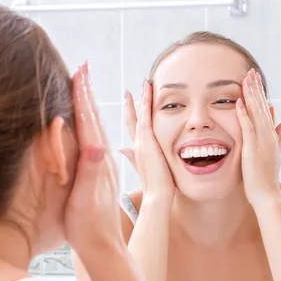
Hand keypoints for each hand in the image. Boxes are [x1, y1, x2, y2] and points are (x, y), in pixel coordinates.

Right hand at [64, 63, 123, 258]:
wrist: (102, 245)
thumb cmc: (88, 226)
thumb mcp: (86, 200)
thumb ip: (92, 173)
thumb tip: (97, 146)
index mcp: (98, 160)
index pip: (90, 121)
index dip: (83, 96)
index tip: (80, 72)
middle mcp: (102, 158)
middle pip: (95, 118)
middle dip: (87, 92)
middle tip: (83, 68)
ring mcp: (102, 164)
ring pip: (96, 127)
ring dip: (90, 104)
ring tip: (84, 86)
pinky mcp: (98, 171)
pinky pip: (94, 139)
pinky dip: (90, 124)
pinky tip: (87, 123)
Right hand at [119, 80, 174, 202]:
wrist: (157, 197)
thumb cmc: (156, 189)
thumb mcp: (145, 170)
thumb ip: (134, 159)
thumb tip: (123, 149)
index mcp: (138, 152)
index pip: (133, 130)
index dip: (130, 117)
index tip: (130, 104)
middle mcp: (136, 145)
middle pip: (131, 120)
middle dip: (130, 105)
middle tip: (128, 91)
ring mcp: (140, 142)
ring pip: (138, 115)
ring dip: (139, 98)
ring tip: (142, 84)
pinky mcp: (146, 140)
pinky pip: (145, 116)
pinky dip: (145, 101)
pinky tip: (147, 88)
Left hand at [236, 69, 280, 209]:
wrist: (267, 195)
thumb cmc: (267, 178)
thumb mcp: (275, 153)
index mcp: (271, 136)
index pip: (265, 110)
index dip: (260, 94)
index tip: (255, 80)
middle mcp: (268, 136)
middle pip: (261, 107)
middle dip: (255, 88)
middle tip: (250, 71)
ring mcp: (261, 142)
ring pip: (256, 113)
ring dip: (250, 95)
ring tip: (245, 79)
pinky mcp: (253, 149)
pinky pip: (247, 128)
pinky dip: (243, 115)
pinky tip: (238, 102)